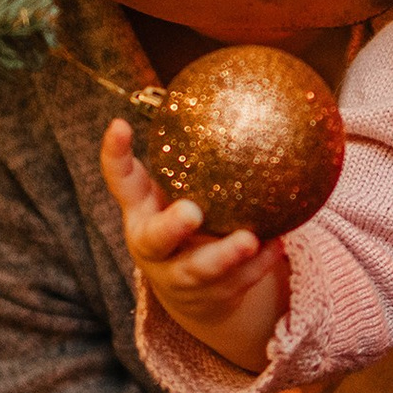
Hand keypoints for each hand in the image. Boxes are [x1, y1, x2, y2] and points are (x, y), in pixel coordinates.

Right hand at [103, 119, 284, 368]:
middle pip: (153, 240)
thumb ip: (196, 156)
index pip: (120, 180)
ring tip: (250, 239)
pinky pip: (234, 284)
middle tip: (192, 212)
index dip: (115, 155)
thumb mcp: (183, 188)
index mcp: (140, 210)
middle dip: (170, 228)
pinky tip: (277, 245)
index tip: (119, 125)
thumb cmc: (189, 218)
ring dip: (224, 256)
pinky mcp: (206, 299)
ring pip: (197, 271)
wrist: (194, 293)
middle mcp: (152, 245)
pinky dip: (256, 267)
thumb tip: (239, 93)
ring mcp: (177, 277)